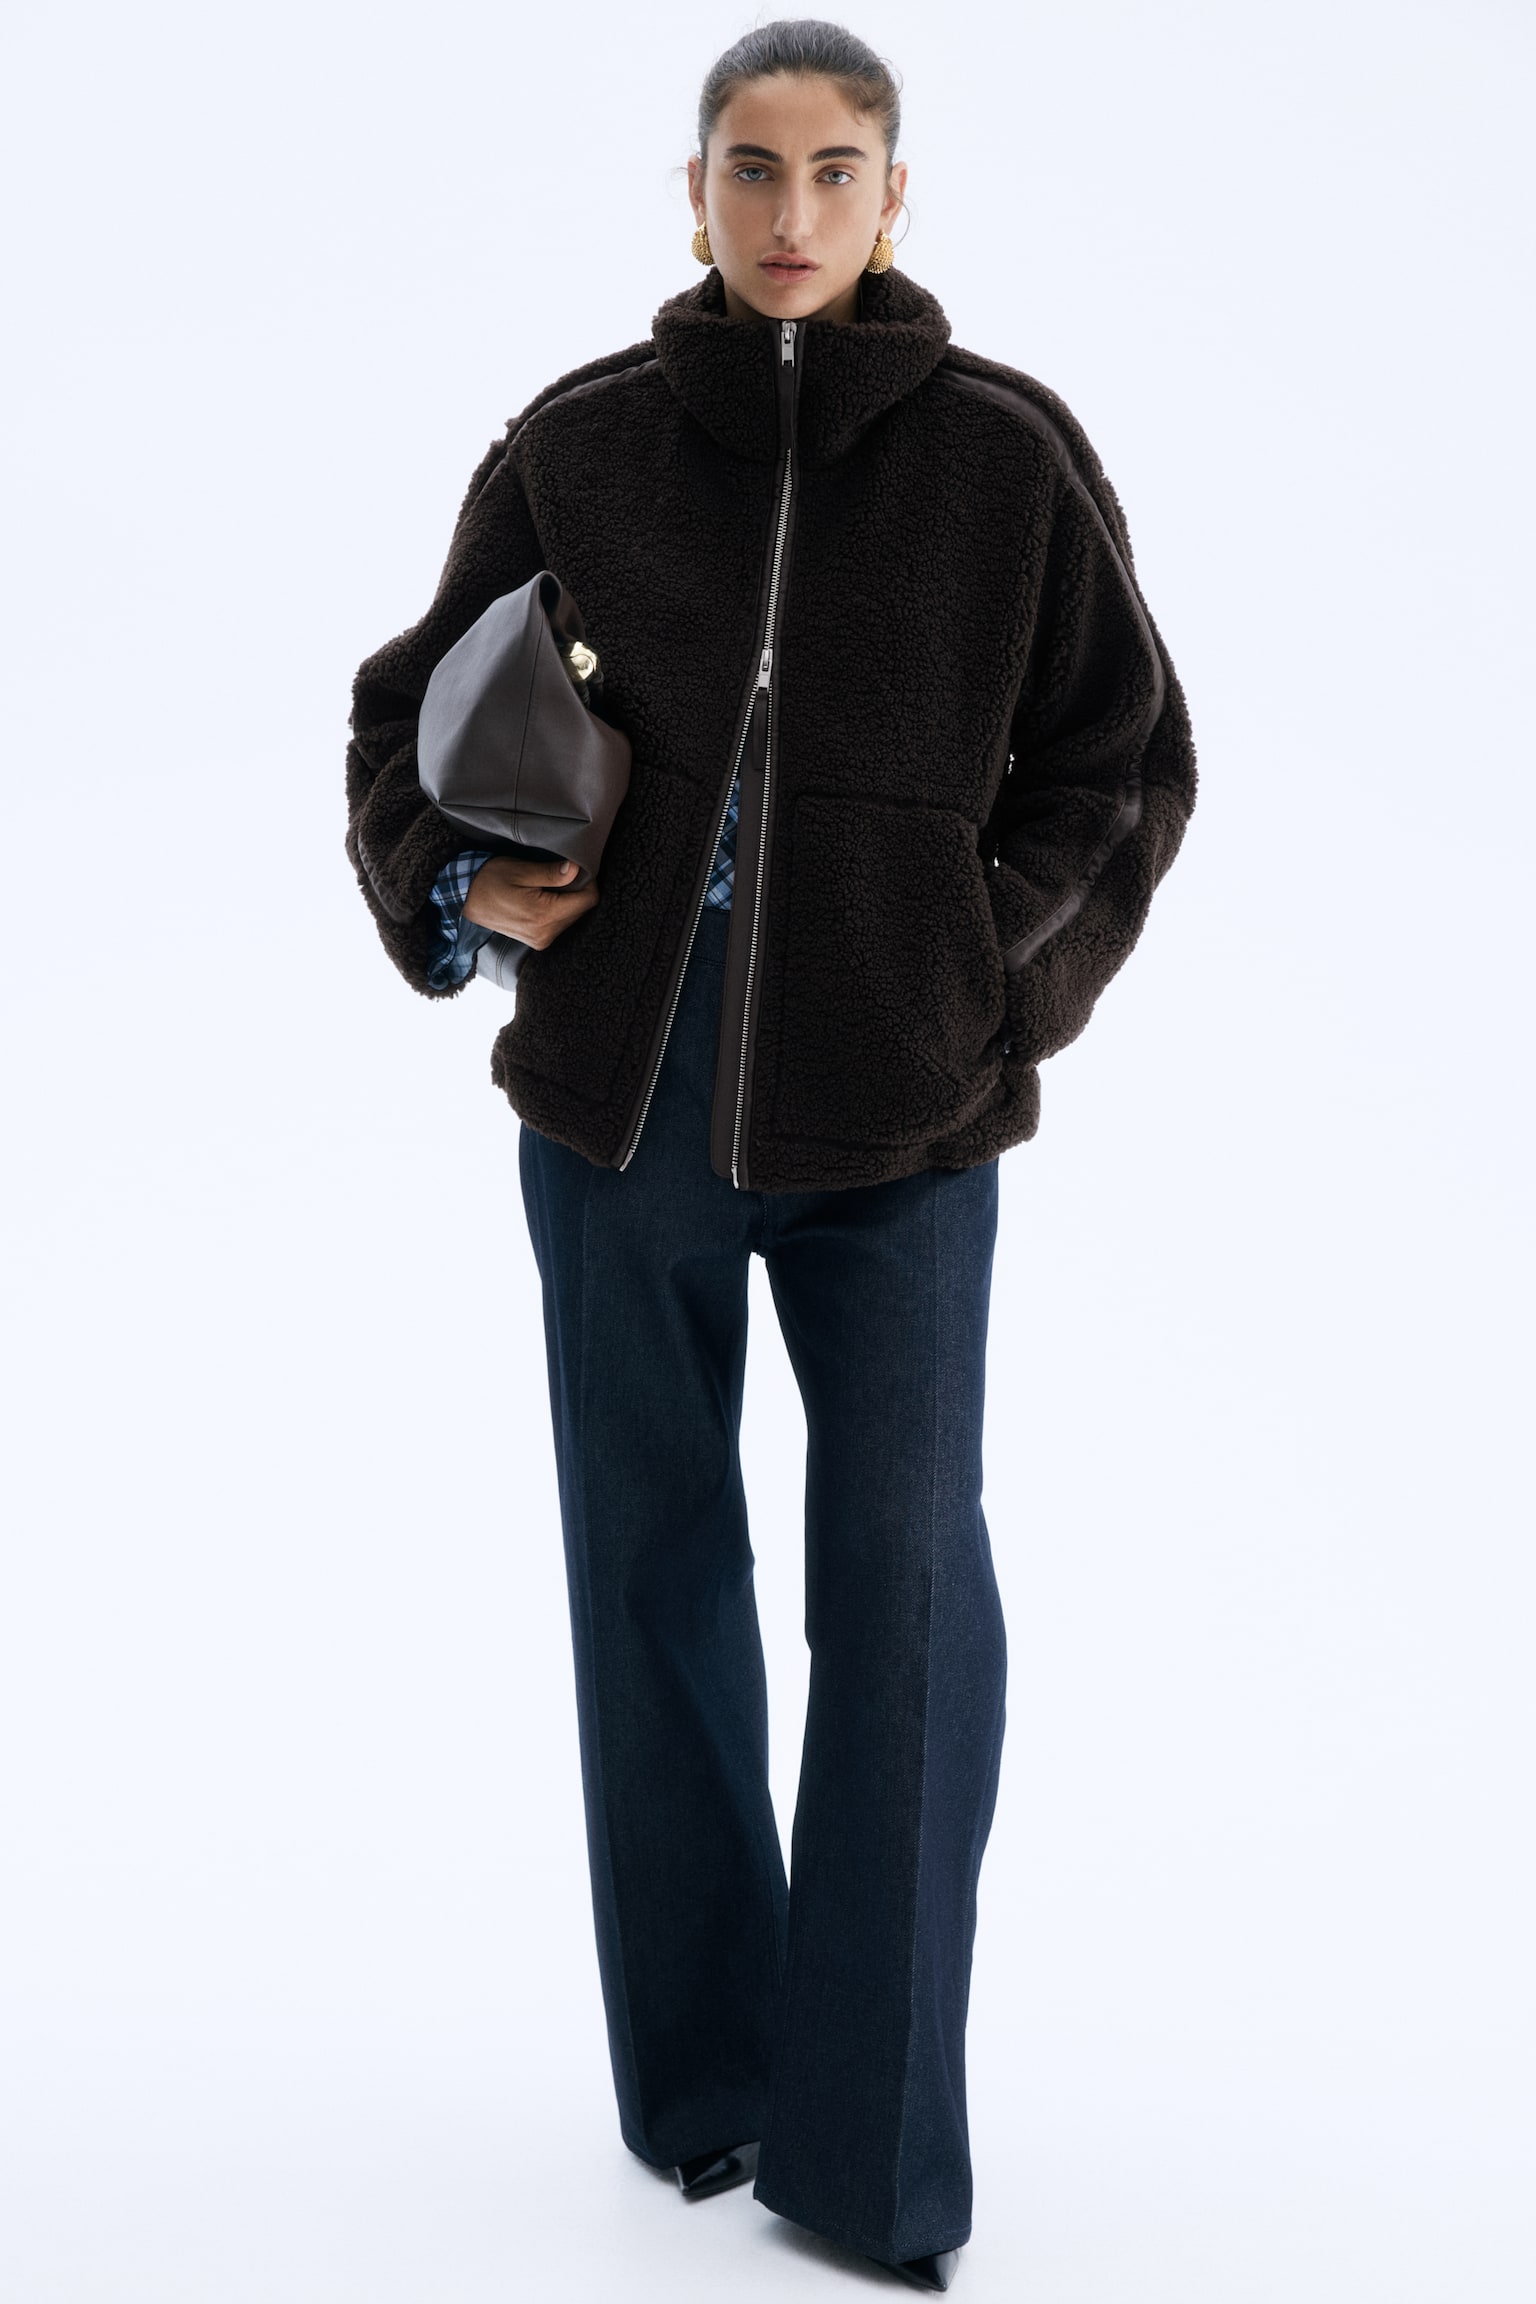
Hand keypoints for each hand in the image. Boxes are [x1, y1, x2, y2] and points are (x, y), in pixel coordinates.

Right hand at [461, 855, 598, 948]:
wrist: (465, 899)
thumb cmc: (490, 880)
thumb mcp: (520, 870)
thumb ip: (551, 873)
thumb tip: (577, 869)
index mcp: (544, 915)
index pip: (588, 900)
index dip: (589, 882)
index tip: (579, 868)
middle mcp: (546, 933)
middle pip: (582, 910)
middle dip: (578, 891)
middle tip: (564, 873)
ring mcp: (541, 940)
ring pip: (573, 917)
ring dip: (568, 901)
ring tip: (550, 885)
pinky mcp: (537, 941)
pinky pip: (560, 924)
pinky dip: (559, 910)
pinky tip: (545, 898)